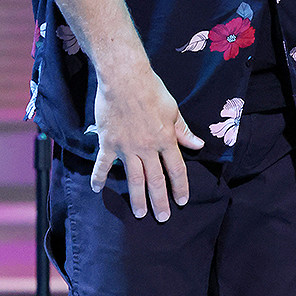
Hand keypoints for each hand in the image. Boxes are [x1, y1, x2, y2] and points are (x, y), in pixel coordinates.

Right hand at [89, 65, 204, 221]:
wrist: (124, 77)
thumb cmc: (152, 90)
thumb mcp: (173, 109)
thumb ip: (183, 131)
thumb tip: (198, 145)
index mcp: (166, 140)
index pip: (177, 170)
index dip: (180, 187)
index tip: (181, 201)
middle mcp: (147, 148)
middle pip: (156, 180)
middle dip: (160, 201)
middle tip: (163, 218)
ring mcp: (126, 147)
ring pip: (134, 178)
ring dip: (137, 198)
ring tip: (139, 214)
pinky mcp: (108, 143)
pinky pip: (103, 164)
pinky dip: (99, 177)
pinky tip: (97, 189)